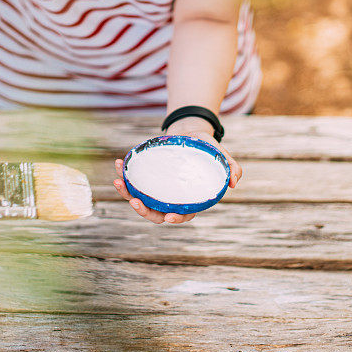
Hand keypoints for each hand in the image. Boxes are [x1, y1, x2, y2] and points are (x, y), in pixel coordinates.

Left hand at [113, 118, 241, 224]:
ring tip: (117, 180)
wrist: (190, 132)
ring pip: (140, 197)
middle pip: (156, 212)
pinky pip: (134, 180)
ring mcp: (157, 188)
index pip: (183, 215)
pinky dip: (124, 174)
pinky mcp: (147, 177)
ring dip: (126, 192)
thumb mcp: (220, 156)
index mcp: (189, 199)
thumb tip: (234, 182)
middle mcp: (171, 198)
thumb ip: (231, 167)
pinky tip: (119, 163)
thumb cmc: (206, 148)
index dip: (175, 219)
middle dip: (142, 210)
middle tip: (133, 200)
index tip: (168, 218)